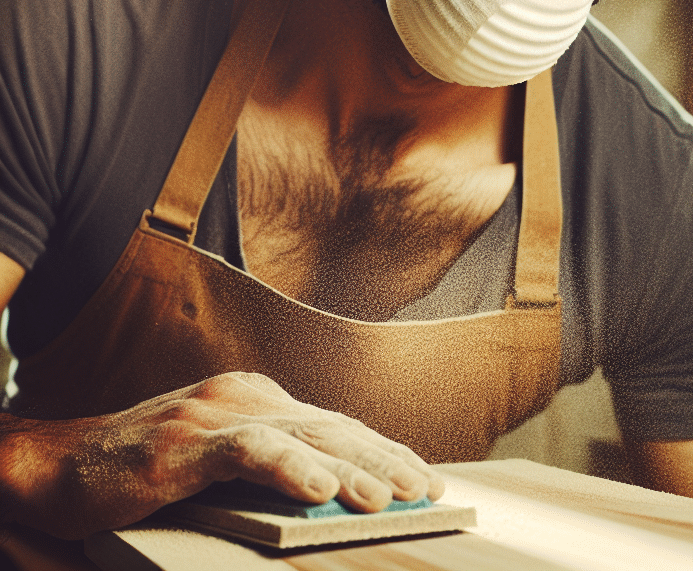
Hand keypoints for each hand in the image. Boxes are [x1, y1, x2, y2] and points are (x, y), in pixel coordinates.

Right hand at [0, 371, 443, 538]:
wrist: (61, 464)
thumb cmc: (144, 470)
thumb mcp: (220, 464)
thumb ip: (270, 466)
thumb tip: (331, 494)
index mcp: (260, 400)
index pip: (336, 425)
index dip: (382, 450)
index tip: (422, 477)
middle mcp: (248, 397)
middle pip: (332, 427)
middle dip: (385, 459)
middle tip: (428, 490)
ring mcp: (219, 413)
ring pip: (303, 437)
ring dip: (352, 468)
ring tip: (392, 498)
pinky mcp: (188, 439)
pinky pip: (250, 450)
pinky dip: (289, 467)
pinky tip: (321, 488)